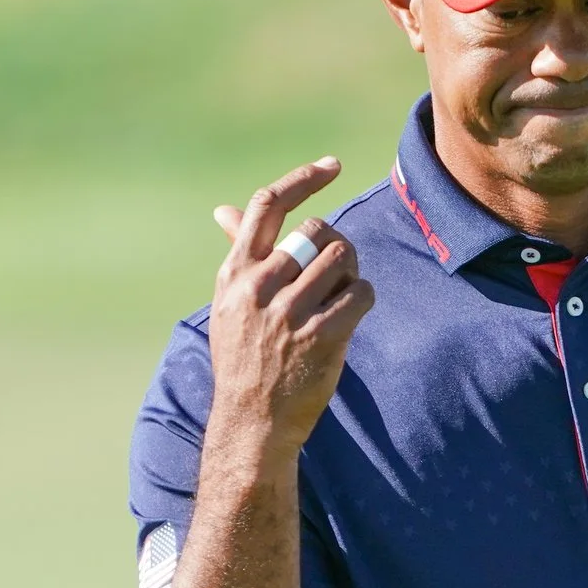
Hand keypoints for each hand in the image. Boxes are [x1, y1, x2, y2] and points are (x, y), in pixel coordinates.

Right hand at [206, 158, 376, 462]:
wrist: (251, 420)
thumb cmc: (243, 356)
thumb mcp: (229, 302)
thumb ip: (238, 254)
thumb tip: (223, 210)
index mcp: (235, 274)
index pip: (267, 206)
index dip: (303, 178)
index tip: (331, 167)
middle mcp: (258, 288)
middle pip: (315, 230)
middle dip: (335, 243)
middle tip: (337, 268)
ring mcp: (289, 314)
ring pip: (342, 257)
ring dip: (351, 270)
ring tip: (342, 293)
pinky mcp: (321, 337)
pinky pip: (361, 293)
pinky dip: (364, 297)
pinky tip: (352, 312)